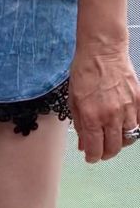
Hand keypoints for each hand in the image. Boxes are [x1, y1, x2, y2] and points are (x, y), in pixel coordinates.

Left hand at [69, 43, 139, 162]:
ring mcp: (127, 108)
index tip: (90, 157)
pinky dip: (132, 128)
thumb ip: (80, 125)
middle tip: (100, 151)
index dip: (92, 157)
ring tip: (112, 137)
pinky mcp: (138, 99)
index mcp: (92, 116)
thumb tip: (84, 144)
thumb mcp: (74, 101)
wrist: (102, 50)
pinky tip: (124, 126)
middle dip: (105, 154)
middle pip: (113, 148)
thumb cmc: (85, 72)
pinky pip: (139, 123)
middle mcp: (111, 115)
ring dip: (119, 142)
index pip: (95, 149)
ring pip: (128, 138)